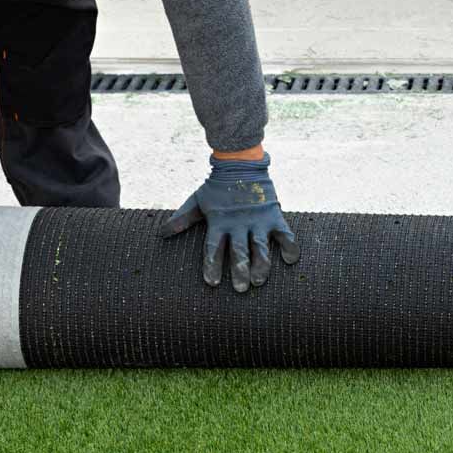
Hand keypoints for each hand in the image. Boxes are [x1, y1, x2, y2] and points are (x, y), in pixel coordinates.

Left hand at [162, 152, 298, 290]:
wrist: (240, 164)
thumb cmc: (217, 187)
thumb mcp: (197, 201)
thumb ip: (182, 218)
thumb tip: (161, 234)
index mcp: (218, 221)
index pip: (213, 247)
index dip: (212, 264)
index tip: (212, 282)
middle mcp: (238, 223)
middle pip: (239, 250)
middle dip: (240, 270)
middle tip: (241, 288)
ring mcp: (257, 220)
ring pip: (261, 246)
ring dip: (261, 265)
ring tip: (259, 281)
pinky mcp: (274, 215)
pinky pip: (285, 234)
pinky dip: (289, 247)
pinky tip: (290, 261)